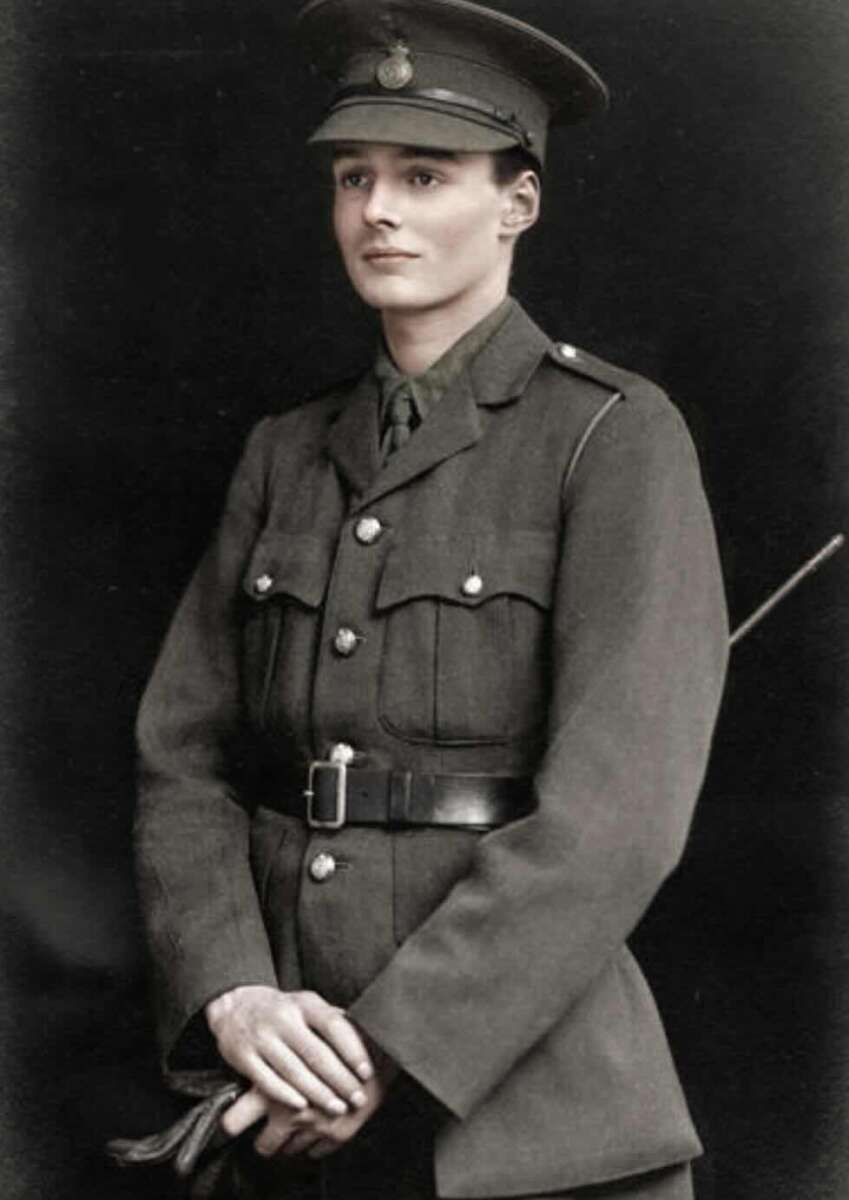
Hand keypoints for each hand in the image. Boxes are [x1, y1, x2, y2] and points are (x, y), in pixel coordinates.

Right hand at [206, 987, 372, 1115]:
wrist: (234, 1005)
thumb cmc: (283, 1010)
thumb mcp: (307, 1005)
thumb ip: (332, 1021)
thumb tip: (370, 1040)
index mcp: (304, 1003)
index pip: (333, 1025)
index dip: (352, 1049)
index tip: (366, 1072)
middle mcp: (283, 1018)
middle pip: (316, 1053)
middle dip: (340, 1080)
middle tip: (358, 1098)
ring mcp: (262, 1037)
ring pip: (294, 1070)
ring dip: (318, 1093)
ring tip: (337, 1108)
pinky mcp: (243, 1055)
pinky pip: (267, 1080)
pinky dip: (286, 1095)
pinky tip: (302, 1106)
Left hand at [221, 1050, 398, 1159]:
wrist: (381, 1047)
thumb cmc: (337, 1038)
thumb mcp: (296, 1043)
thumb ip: (275, 1054)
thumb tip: (256, 1056)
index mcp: (273, 1087)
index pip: (234, 1121)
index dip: (229, 1125)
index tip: (228, 1126)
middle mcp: (290, 1112)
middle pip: (264, 1146)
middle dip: (264, 1142)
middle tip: (267, 1132)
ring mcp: (314, 1127)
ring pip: (289, 1152)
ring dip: (291, 1141)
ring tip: (297, 1125)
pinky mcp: (337, 1136)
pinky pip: (316, 1152)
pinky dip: (314, 1143)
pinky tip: (317, 1127)